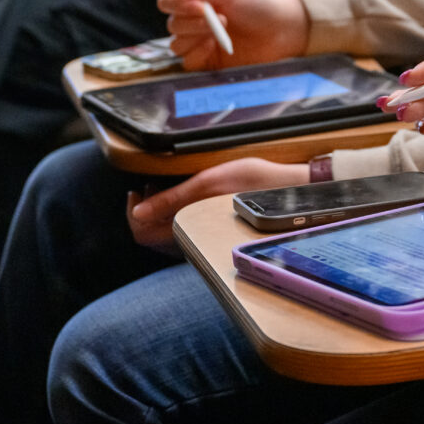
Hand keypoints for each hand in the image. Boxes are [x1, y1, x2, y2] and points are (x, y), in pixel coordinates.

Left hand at [126, 158, 309, 250]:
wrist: (291, 192)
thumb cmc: (252, 183)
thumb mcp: (207, 183)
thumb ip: (170, 199)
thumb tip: (138, 212)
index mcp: (188, 230)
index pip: (141, 234)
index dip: (132, 212)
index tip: (136, 190)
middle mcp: (193, 240)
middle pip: (150, 235)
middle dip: (143, 210)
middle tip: (149, 185)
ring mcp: (203, 238)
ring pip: (164, 233)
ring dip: (157, 211)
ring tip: (163, 186)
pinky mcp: (212, 233)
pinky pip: (180, 231)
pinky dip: (172, 214)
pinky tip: (182, 195)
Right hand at [158, 0, 307, 69]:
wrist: (282, 31)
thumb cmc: (258, 7)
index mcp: (197, 2)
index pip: (168, 2)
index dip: (175, 3)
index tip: (197, 5)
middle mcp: (194, 22)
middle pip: (171, 24)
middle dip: (192, 22)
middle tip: (220, 18)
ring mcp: (200, 43)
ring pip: (175, 44)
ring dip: (194, 37)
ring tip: (220, 32)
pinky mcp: (208, 62)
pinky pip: (187, 62)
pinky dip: (196, 54)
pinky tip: (212, 47)